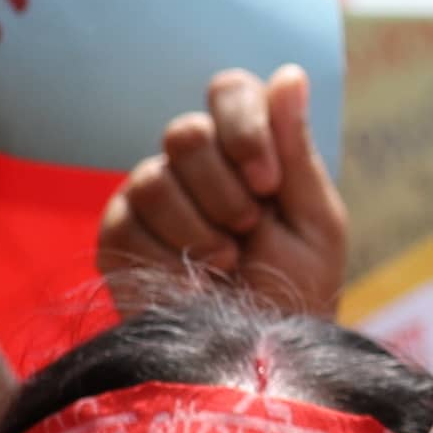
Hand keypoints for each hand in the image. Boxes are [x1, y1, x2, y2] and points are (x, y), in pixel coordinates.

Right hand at [101, 65, 350, 324]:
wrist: (254, 360)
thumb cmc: (295, 292)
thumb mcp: (314, 223)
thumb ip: (297, 150)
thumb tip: (288, 73)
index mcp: (245, 149)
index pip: (229, 90)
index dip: (244, 126)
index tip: (267, 183)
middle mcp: (193, 165)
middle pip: (187, 132)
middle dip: (224, 188)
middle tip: (247, 230)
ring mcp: (151, 197)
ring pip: (154, 176)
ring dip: (199, 226)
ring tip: (224, 263)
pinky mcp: (119, 236)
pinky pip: (128, 220)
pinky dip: (168, 253)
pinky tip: (191, 279)